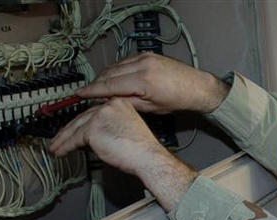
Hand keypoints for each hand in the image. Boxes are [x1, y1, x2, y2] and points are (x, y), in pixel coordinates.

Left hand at [49, 98, 195, 210]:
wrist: (148, 157)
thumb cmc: (142, 150)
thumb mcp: (124, 132)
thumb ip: (106, 130)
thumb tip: (89, 139)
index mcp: (118, 103)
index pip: (94, 112)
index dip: (82, 123)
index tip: (73, 130)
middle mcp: (107, 106)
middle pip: (82, 118)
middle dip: (68, 131)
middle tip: (59, 139)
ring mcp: (99, 116)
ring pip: (76, 128)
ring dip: (64, 140)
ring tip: (56, 147)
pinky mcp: (92, 129)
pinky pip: (75, 139)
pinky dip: (66, 146)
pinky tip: (61, 151)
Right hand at [75, 52, 229, 114]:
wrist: (196, 86)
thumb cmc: (178, 100)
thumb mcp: (151, 108)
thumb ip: (128, 103)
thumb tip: (109, 102)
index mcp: (143, 81)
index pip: (110, 85)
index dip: (92, 90)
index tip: (80, 94)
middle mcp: (142, 65)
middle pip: (109, 73)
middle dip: (96, 83)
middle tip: (87, 93)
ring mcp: (144, 57)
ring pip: (116, 66)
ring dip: (105, 76)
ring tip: (98, 88)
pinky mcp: (147, 54)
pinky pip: (125, 61)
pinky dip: (116, 70)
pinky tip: (113, 78)